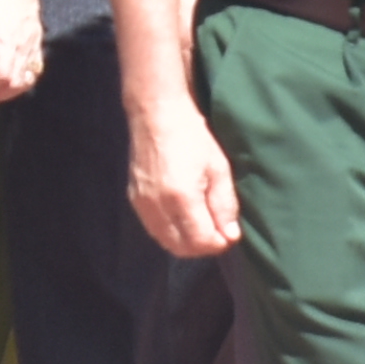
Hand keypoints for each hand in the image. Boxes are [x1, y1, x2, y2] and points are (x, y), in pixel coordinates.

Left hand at [0, 0, 39, 104]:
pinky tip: (6, 74)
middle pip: (17, 83)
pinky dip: (21, 76)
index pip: (2, 78)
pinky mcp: (37, 34)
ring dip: (9, 88)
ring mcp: (34, 38)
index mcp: (6, 38)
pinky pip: (34, 64)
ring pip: (28, 77)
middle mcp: (25, 42)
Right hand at [131, 84, 239, 260]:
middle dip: (203, 246)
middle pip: (182, 248)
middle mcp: (158, 206)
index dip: (219, 243)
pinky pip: (154, 229)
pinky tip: (183, 219)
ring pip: (166, 242)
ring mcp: (142, 204)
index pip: (202, 241)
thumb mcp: (218, 168)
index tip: (230, 234)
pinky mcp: (134, 200)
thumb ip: (225, 205)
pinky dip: (171, 232)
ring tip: (203, 226)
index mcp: (182, 197)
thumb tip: (230, 236)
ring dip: (187, 242)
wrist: (156, 115)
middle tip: (219, 233)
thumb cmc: (192, 137)